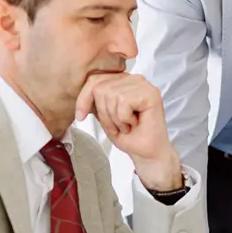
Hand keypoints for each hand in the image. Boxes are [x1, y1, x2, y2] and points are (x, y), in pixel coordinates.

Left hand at [76, 72, 181, 191]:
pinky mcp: (151, 93)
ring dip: (115, 118)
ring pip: (111, 95)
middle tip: (117, 126)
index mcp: (122, 81)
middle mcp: (133, 79)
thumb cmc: (129, 136)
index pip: (94, 79)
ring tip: (127, 125)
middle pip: (100, 87)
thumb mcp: (103, 115)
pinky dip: (125, 118)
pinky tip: (135, 123)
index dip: (84, 99)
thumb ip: (95, 99)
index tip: (80, 117)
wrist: (146, 153)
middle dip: (103, 113)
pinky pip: (123, 101)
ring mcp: (143, 85)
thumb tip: (80, 90)